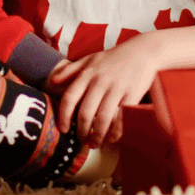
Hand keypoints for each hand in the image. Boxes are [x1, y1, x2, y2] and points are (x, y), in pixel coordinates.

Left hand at [47, 32, 164, 147]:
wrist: (142, 51)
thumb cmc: (114, 57)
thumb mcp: (90, 59)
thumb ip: (70, 70)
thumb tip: (52, 81)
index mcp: (87, 74)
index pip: (69, 98)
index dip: (64, 117)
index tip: (64, 129)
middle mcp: (99, 82)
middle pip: (85, 113)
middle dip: (82, 132)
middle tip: (82, 141)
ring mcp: (116, 89)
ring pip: (102, 119)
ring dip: (97, 136)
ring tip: (95, 143)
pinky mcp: (131, 95)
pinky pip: (121, 118)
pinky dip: (115, 132)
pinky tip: (112, 138)